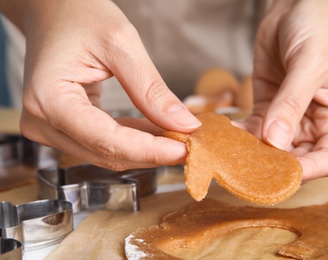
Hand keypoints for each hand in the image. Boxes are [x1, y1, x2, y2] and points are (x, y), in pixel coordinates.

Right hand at [11, 0, 200, 169]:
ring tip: (177, 134)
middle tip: (190, 144)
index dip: (151, 151)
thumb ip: (152, 90)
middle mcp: (43, 122)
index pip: (108, 141)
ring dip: (145, 147)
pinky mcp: (63, 125)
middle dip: (153, 152)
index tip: (186, 150)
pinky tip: (157, 129)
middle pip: (107, 153)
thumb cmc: (78, 15)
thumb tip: (184, 123)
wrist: (52, 10)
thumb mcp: (121, 45)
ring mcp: (50, 127)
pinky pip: (104, 141)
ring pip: (108, 152)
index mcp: (49, 101)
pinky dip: (133, 138)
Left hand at [244, 0, 327, 180]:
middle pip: (296, 157)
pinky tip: (227, 134)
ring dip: (252, 152)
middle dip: (272, 165)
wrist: (298, 5)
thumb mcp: (309, 65)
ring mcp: (290, 117)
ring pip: (272, 147)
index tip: (280, 175)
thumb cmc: (320, 28)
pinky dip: (241, 134)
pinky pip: (255, 128)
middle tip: (246, 168)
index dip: (306, 171)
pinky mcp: (269, 107)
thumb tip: (274, 141)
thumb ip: (291, 104)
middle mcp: (316, 123)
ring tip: (231, 153)